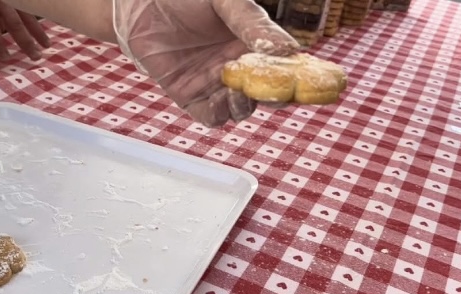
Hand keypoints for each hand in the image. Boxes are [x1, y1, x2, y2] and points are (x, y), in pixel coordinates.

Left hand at [114, 0, 300, 126]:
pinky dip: (220, 113)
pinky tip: (223, 98)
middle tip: (281, 93)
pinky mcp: (189, 96)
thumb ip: (253, 25)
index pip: (285, 66)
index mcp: (254, 43)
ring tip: (242, 90)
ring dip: (247, 104)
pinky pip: (210, 115)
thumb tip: (289, 50)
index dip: (304, 77)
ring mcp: (214, 83)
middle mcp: (238, 67)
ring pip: (241, 107)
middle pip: (267, 93)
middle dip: (277, 97)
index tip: (321, 83)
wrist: (140, 4)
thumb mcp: (227, 3)